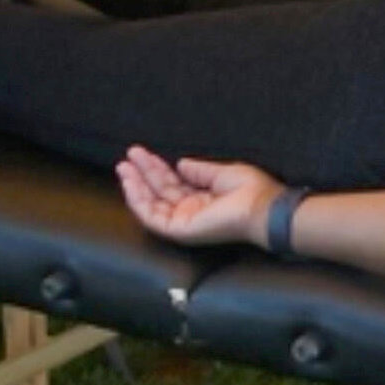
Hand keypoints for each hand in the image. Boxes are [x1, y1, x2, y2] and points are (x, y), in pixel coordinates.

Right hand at [116, 146, 280, 247]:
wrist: (262, 208)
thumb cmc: (252, 191)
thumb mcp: (222, 173)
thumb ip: (200, 170)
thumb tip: (180, 163)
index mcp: (204, 199)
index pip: (173, 183)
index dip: (157, 168)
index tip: (143, 153)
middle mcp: (192, 211)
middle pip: (160, 191)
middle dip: (142, 173)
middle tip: (128, 155)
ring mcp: (184, 221)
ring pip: (151, 204)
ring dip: (135, 185)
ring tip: (123, 166)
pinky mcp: (179, 230)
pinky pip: (151, 217)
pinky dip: (138, 201)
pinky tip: (130, 183)